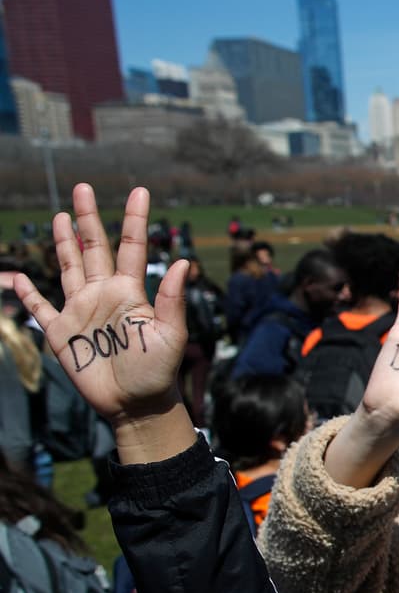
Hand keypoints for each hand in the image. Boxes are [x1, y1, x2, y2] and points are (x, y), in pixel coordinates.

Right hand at [14, 184, 188, 426]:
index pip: (132, 247)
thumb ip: (172, 299)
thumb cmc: (158, 372)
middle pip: (94, 248)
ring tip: (61, 215)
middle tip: (84, 187)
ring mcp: (81, 311)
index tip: (139, 191)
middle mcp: (105, 295)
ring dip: (64, 242)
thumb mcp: (171, 334)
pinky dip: (27, 293)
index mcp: (131, 292)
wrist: (136, 405)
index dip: (134, 220)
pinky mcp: (61, 332)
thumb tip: (185, 263)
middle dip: (88, 219)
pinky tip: (18, 276)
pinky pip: (39, 308)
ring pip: (68, 268)